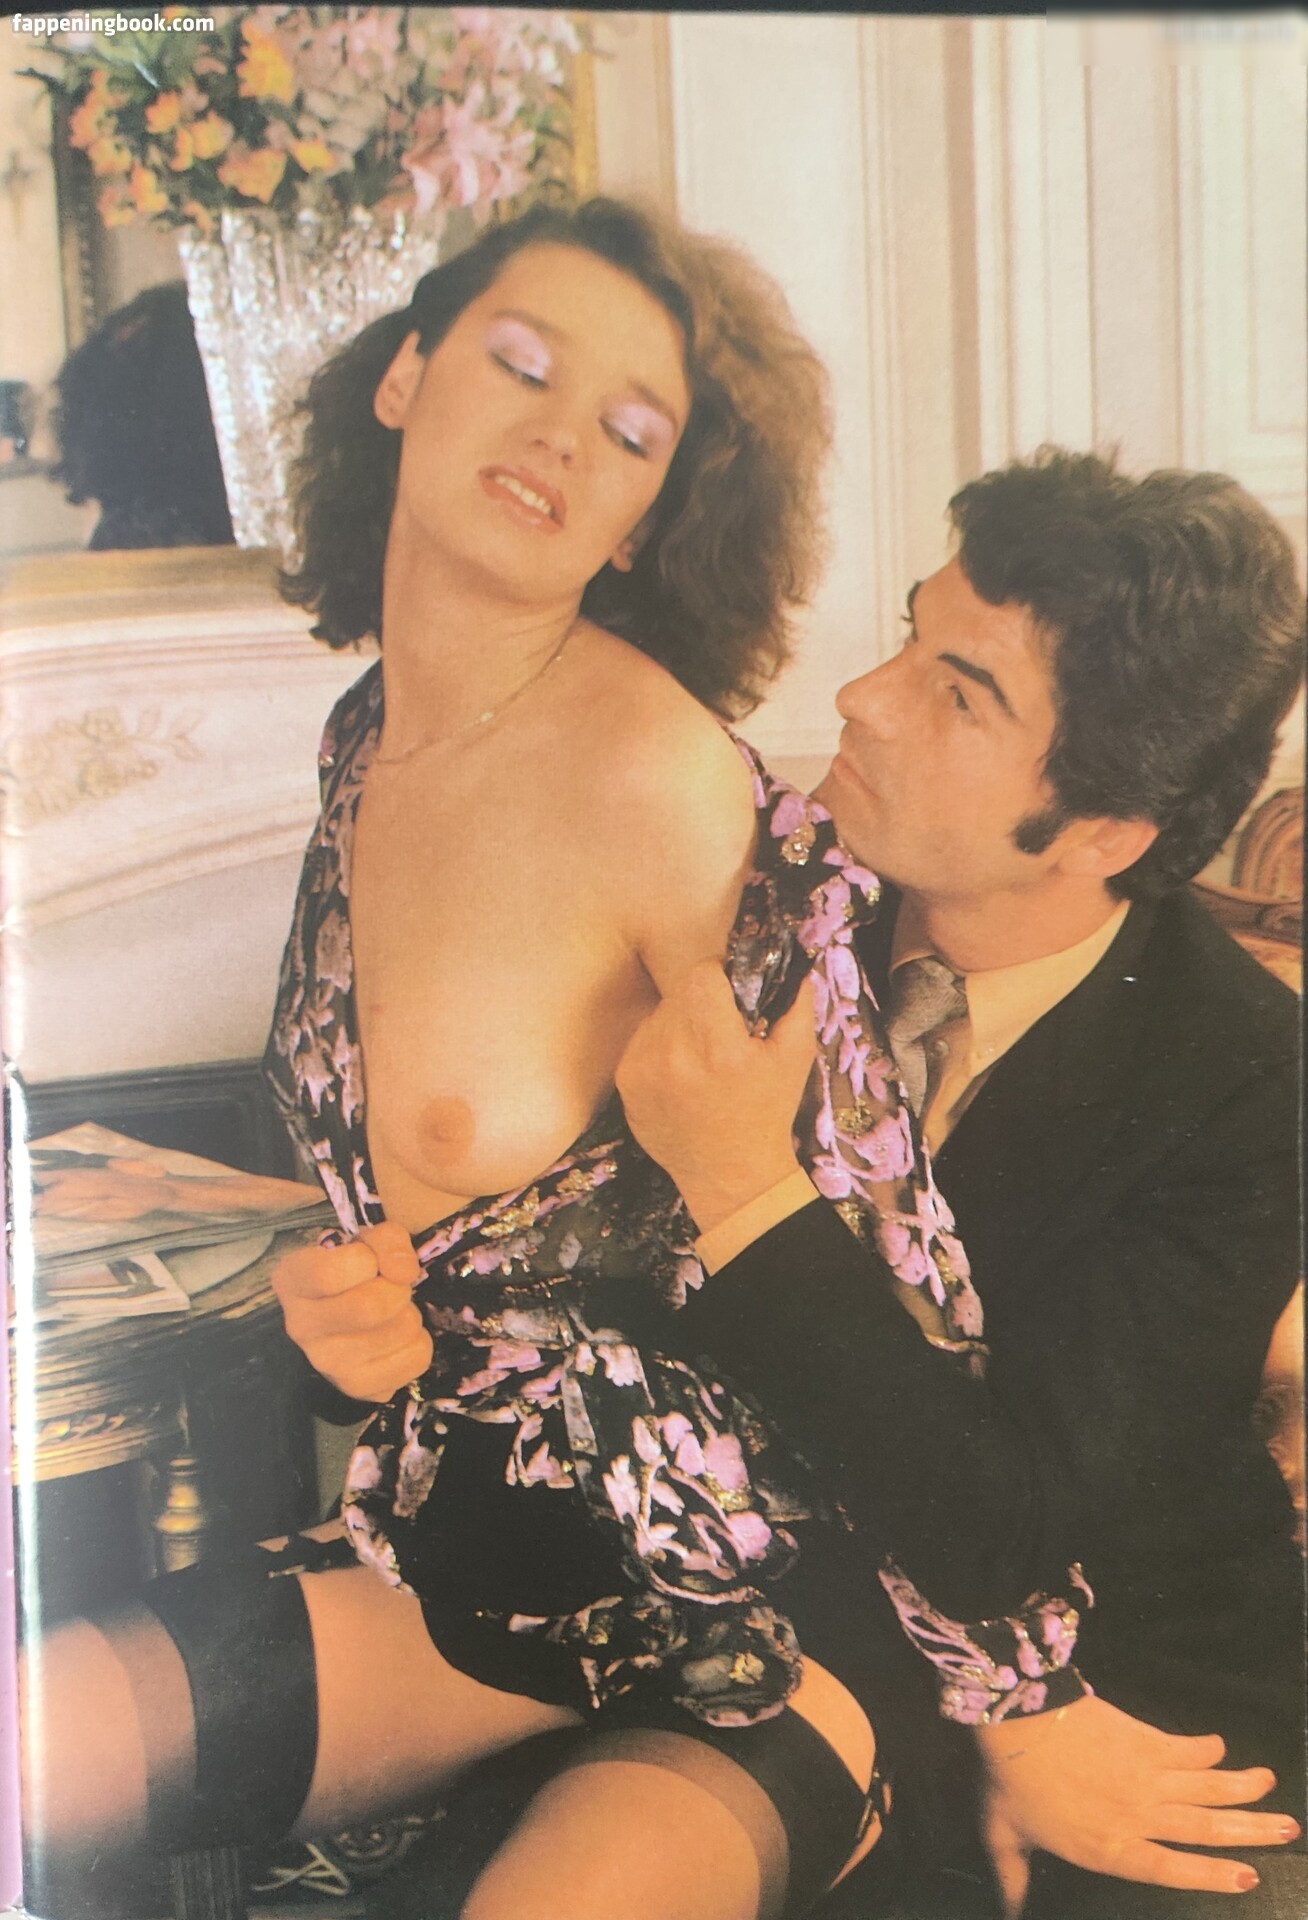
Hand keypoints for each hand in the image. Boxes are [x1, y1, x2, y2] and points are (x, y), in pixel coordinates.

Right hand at [273, 1221, 431, 1402]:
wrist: (352, 1310)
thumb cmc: (356, 1270)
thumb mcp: (366, 1241)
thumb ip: (387, 1241)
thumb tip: (403, 1271)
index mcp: (292, 1280)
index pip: (328, 1275)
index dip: (366, 1260)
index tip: (372, 1261)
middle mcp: (301, 1326)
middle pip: (371, 1307)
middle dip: (397, 1288)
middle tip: (392, 1286)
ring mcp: (328, 1363)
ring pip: (401, 1329)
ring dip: (410, 1313)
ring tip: (392, 1312)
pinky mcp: (359, 1386)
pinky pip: (417, 1357)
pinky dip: (418, 1341)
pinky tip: (396, 1337)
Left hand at [615, 960, 815, 1233]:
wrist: (729, 1173)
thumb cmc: (768, 1113)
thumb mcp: (796, 1057)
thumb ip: (797, 1002)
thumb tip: (796, 963)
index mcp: (719, 1047)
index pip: (702, 974)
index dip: (720, 975)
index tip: (731, 992)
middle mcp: (675, 1054)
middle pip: (681, 991)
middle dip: (703, 1000)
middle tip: (721, 1026)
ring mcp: (644, 1069)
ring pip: (660, 1012)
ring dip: (681, 1021)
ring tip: (702, 1054)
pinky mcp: (626, 1081)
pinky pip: (643, 1038)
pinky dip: (662, 1044)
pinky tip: (682, 1072)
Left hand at [978, 1695, 1298, 1915]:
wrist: (1015, 1716)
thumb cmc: (1007, 1780)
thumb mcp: (1004, 1837)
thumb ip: (1014, 1878)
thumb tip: (1008, 1913)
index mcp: (1110, 1847)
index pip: (1171, 1868)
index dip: (1211, 1874)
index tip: (1248, 1877)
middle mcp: (1138, 1815)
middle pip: (1204, 1827)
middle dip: (1249, 1830)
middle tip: (1288, 1829)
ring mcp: (1145, 1775)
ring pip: (1206, 1787)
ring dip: (1242, 1787)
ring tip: (1270, 1786)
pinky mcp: (1142, 1739)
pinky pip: (1184, 1747)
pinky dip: (1205, 1748)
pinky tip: (1222, 1747)